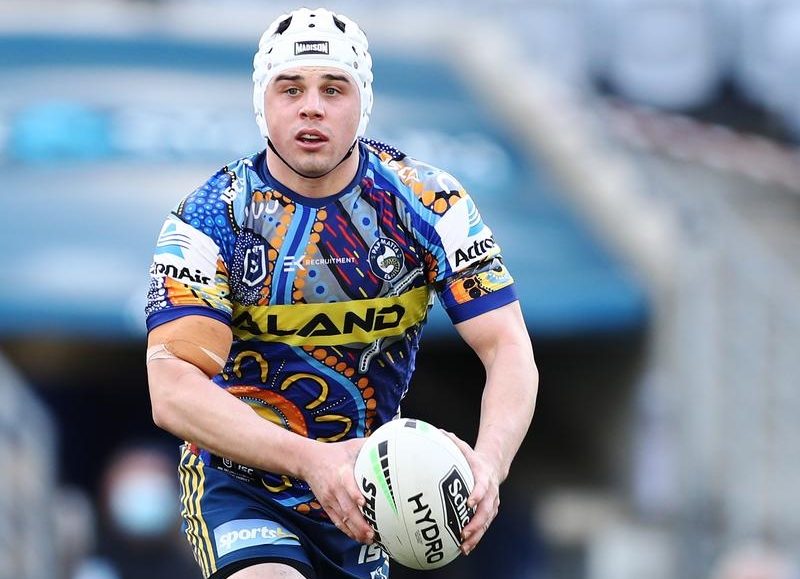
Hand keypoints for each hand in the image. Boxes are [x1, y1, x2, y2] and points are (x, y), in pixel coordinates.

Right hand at [300, 438, 374, 543]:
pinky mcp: (326, 505)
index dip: (355, 494)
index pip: (347, 484)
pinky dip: (347, 530)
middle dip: (359, 523)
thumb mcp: (351, 446)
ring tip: (368, 539)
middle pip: (347, 508)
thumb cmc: (335, 453)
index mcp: (342, 472)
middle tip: (372, 533)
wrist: (309, 461)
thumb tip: (389, 444)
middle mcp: (335, 488)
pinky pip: (337, 521)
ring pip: (342, 518)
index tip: (364, 504)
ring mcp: (330, 499)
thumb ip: (369, 446)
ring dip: (355, 530)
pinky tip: (357, 537)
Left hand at [443, 431, 500, 555]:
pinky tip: (464, 548)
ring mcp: (491, 504)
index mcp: (483, 477)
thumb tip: (433, 431)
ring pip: (486, 522)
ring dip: (476, 535)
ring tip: (464, 546)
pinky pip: (483, 527)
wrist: (492, 466)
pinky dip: (475, 538)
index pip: (482, 486)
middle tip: (464, 532)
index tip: (469, 502)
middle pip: (486, 510)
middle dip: (477, 523)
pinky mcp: (489, 512)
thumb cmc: (472, 458)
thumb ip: (450, 440)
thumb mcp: (463, 447)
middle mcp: (490, 492)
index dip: (477, 494)